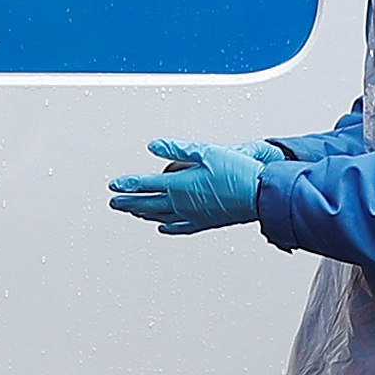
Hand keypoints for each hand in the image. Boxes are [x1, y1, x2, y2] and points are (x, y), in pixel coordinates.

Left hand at [107, 136, 264, 234]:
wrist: (259, 195)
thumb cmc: (237, 173)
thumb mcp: (206, 152)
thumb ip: (177, 149)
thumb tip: (155, 146)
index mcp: (179, 185)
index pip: (145, 185)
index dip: (127, 184)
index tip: (114, 185)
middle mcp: (182, 203)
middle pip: (147, 203)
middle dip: (128, 202)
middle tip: (114, 202)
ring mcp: (192, 215)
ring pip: (160, 217)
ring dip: (142, 214)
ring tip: (132, 212)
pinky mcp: (204, 222)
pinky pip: (179, 228)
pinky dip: (167, 227)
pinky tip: (162, 228)